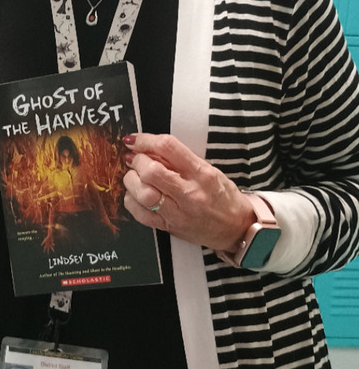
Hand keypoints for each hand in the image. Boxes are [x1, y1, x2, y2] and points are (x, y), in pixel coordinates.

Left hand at [122, 133, 254, 251]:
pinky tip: (136, 195)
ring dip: (131, 181)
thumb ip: (180, 160)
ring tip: (134, 177)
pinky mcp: (170, 228)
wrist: (237, 228)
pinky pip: (141, 215)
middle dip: (136, 162)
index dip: (144, 140)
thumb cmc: (223, 197)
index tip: (133, 141)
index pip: (168, 148)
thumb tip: (148, 149)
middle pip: (151, 171)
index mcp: (202, 173)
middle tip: (134, 160)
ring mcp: (179, 213)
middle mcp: (190, 193)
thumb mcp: (208, 170)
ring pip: (143, 194)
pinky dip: (131, 201)